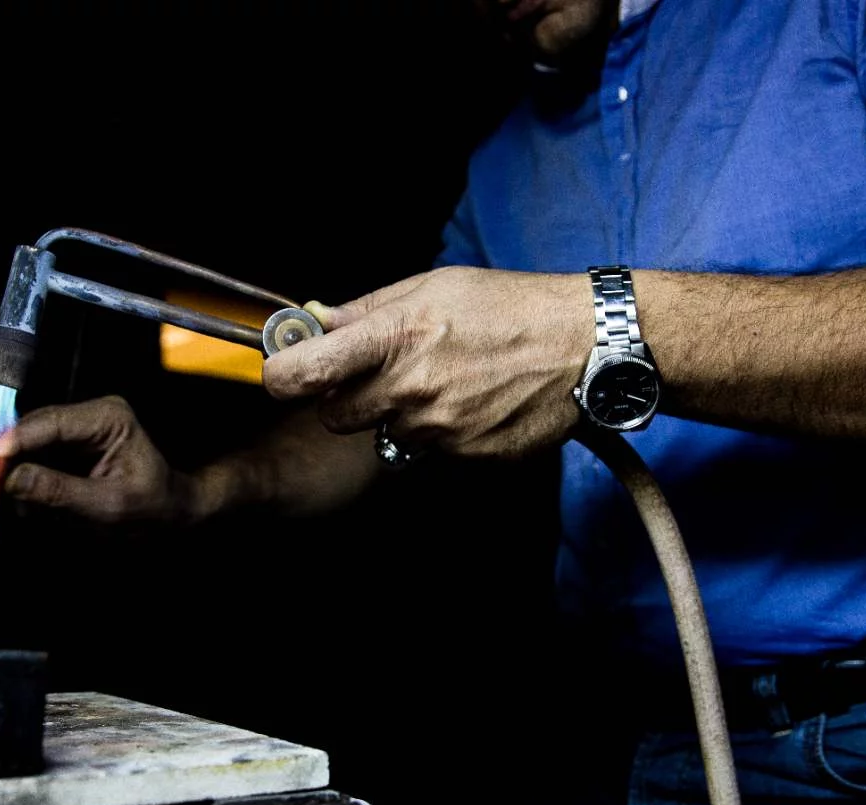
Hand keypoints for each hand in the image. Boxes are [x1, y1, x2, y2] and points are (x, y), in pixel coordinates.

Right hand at [0, 396, 196, 523]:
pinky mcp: (67, 447)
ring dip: (13, 470)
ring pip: (28, 443)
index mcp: (108, 418)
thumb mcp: (107, 505)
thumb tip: (13, 479)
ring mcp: (77, 429)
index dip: (16, 439)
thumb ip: (59, 491)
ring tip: (0, 498)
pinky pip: (34, 457)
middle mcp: (90, 415)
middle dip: (7, 456)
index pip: (51, 421)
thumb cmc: (150, 507)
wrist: (168, 514)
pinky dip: (23, 478)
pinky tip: (19, 500)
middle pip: (33, 428)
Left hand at [263, 266, 591, 459]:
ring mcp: (439, 429)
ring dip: (402, 414)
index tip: (286, 371)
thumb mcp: (432, 286)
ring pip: (388, 434)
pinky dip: (444, 431)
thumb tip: (316, 320)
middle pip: (335, 415)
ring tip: (446, 382)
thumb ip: (366, 311)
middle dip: (348, 398)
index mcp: (394, 338)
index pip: (302, 373)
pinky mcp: (468, 456)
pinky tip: (473, 401)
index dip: (282, 375)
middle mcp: (410, 389)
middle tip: (383, 373)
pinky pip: (433, 451)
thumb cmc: (509, 305)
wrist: (583, 345)